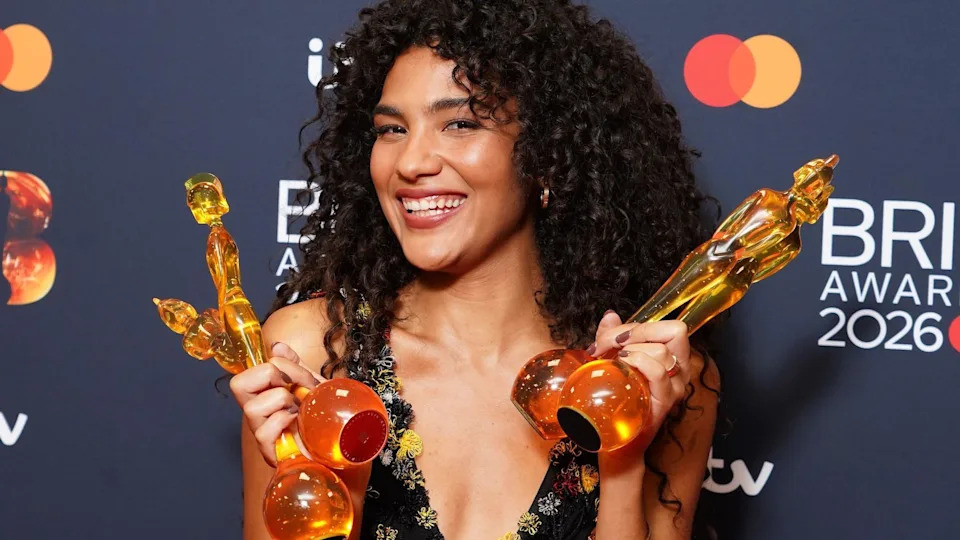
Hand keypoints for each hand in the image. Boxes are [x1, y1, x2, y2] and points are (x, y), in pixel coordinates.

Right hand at [229, 342, 322, 465]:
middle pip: (239, 384)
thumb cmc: (321, 416)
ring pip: (252, 408)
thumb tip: (277, 346)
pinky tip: (298, 426)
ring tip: (299, 411)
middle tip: (296, 389)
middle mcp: (257, 412)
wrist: (337, 446)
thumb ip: (294, 365)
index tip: (303, 377)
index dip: (277, 365)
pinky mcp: (269, 452)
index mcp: (264, 393)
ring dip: (283, 403)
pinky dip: (284, 423)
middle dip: (274, 377)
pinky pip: (263, 432)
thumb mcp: (311, 384)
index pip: (247, 371)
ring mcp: (261, 431)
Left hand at [588, 311, 691, 460]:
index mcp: (672, 357)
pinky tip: (622, 365)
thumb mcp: (612, 361)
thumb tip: (610, 316)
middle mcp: (680, 371)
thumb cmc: (617, 400)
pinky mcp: (664, 403)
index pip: (669, 326)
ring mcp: (675, 388)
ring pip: (662, 351)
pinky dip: (639, 362)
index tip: (610, 339)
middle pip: (674, 331)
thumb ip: (612, 338)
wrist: (614, 441)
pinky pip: (659, 373)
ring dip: (631, 349)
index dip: (639, 325)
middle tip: (607, 346)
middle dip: (635, 331)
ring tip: (612, 361)